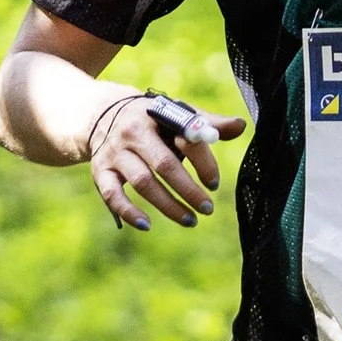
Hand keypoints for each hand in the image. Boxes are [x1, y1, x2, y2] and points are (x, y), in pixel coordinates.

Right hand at [92, 98, 246, 227]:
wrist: (100, 114)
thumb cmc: (152, 120)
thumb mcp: (177, 114)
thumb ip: (208, 123)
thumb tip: (241, 126)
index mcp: (158, 116)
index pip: (185, 139)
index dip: (203, 163)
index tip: (214, 184)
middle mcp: (134, 133)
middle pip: (164, 165)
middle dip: (188, 190)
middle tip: (208, 209)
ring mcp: (116, 153)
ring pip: (143, 182)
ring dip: (167, 206)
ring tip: (190, 221)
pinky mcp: (101, 171)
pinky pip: (112, 195)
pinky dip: (128, 212)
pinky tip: (147, 226)